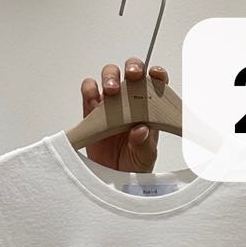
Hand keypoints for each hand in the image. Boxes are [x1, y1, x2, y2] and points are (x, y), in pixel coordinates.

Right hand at [80, 57, 169, 173]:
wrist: (113, 180)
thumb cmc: (134, 166)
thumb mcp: (145, 158)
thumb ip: (144, 144)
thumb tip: (142, 130)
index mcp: (149, 109)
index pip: (156, 83)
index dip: (156, 74)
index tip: (155, 74)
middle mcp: (130, 101)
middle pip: (131, 72)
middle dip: (132, 67)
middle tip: (132, 75)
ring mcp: (111, 103)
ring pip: (109, 76)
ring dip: (109, 77)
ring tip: (111, 91)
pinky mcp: (92, 110)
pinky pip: (89, 92)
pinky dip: (90, 91)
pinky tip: (93, 101)